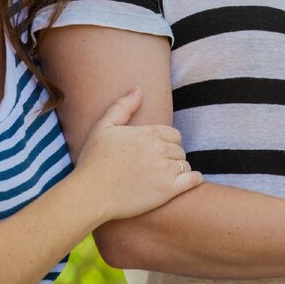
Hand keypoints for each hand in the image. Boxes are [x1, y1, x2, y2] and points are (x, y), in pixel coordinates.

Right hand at [74, 88, 202, 221]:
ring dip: (179, 169)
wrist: (90, 194)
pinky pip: (193, 179)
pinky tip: (187, 182)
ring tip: (166, 176)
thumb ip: (123, 106)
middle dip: (172, 156)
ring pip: (185, 164)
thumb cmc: (94, 161)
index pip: (174, 134)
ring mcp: (164, 170)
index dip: (168, 143)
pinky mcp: (167, 191)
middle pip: (179, 149)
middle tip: (160, 166)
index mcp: (148, 133)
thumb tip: (138, 89)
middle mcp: (159, 149)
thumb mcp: (104, 127)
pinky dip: (194, 179)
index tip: (158, 152)